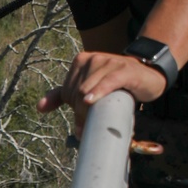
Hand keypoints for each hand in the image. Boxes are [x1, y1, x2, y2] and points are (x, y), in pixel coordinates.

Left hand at [38, 51, 167, 136]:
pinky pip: (107, 82)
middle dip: (81, 113)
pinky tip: (91, 101)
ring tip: (98, 123)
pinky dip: (98, 92)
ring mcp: (108, 62)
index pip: (67, 92)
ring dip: (90, 111)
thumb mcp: (90, 87)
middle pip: (77, 93)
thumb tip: (39, 108)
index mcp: (80, 61)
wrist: (148, 74)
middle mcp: (92, 59)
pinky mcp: (124, 70)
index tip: (83, 122)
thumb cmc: (117, 84)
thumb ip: (64, 95)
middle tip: (90, 128)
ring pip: (88, 90)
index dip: (73, 109)